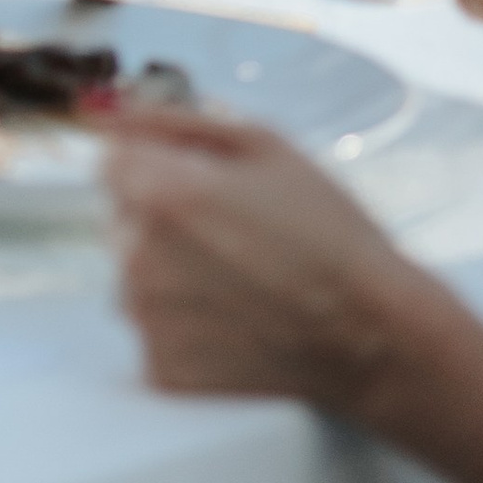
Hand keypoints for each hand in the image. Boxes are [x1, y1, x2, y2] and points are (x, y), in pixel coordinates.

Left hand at [105, 108, 426, 420]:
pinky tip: (239, 319)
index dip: (155, 163)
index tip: (196, 179)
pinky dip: (186, 323)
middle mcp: (138, 259)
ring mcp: (147, 323)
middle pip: (122, 218)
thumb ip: (176, 120)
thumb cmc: (328, 232)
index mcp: (161, 193)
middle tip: (235, 233)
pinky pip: (155, 330)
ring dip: (171, 272)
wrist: (372, 334)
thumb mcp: (265, 146)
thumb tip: (111, 112)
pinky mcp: (162, 370)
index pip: (111, 161)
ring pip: (135, 276)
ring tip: (242, 280)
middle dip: (163, 216)